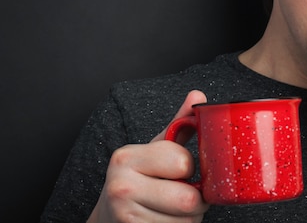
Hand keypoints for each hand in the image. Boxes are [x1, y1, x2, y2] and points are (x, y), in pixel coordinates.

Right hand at [87, 90, 209, 222]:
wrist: (108, 217)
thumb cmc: (137, 179)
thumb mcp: (154, 149)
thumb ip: (178, 124)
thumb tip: (198, 95)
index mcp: (127, 157)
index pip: (183, 162)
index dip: (190, 167)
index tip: (180, 170)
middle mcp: (122, 186)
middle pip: (189, 199)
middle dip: (197, 199)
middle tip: (185, 193)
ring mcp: (125, 215)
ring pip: (186, 221)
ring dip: (189, 218)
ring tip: (173, 208)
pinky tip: (165, 220)